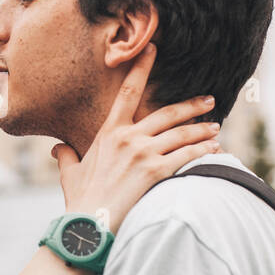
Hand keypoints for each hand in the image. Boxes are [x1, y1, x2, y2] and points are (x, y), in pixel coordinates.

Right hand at [53, 43, 218, 234]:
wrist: (88, 225)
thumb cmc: (79, 202)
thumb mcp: (70, 174)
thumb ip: (67, 156)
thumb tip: (58, 149)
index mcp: (108, 133)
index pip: (128, 92)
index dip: (141, 67)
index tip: (154, 48)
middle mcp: (128, 137)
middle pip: (167, 113)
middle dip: (191, 105)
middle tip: (209, 99)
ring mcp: (143, 153)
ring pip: (182, 134)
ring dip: (202, 129)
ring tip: (215, 127)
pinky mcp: (156, 172)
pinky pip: (187, 156)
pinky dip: (204, 151)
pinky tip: (215, 150)